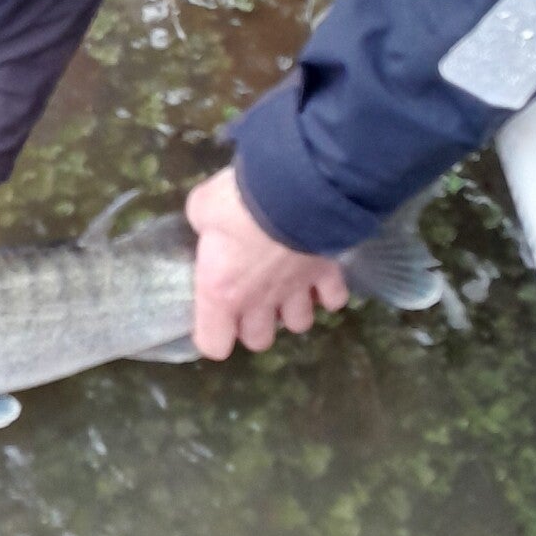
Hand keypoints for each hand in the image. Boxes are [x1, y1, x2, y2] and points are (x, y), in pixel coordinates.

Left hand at [186, 165, 348, 357]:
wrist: (291, 191)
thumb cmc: (236, 204)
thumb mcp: (201, 208)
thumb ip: (203, 225)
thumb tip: (210, 224)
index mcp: (222, 292)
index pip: (214, 344)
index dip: (213, 332)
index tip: (214, 313)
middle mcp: (258, 302)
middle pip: (259, 340)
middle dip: (254, 324)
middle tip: (249, 297)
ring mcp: (295, 291)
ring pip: (298, 324)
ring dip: (291, 310)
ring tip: (285, 288)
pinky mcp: (325, 275)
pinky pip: (333, 298)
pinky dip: (328, 293)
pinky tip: (319, 278)